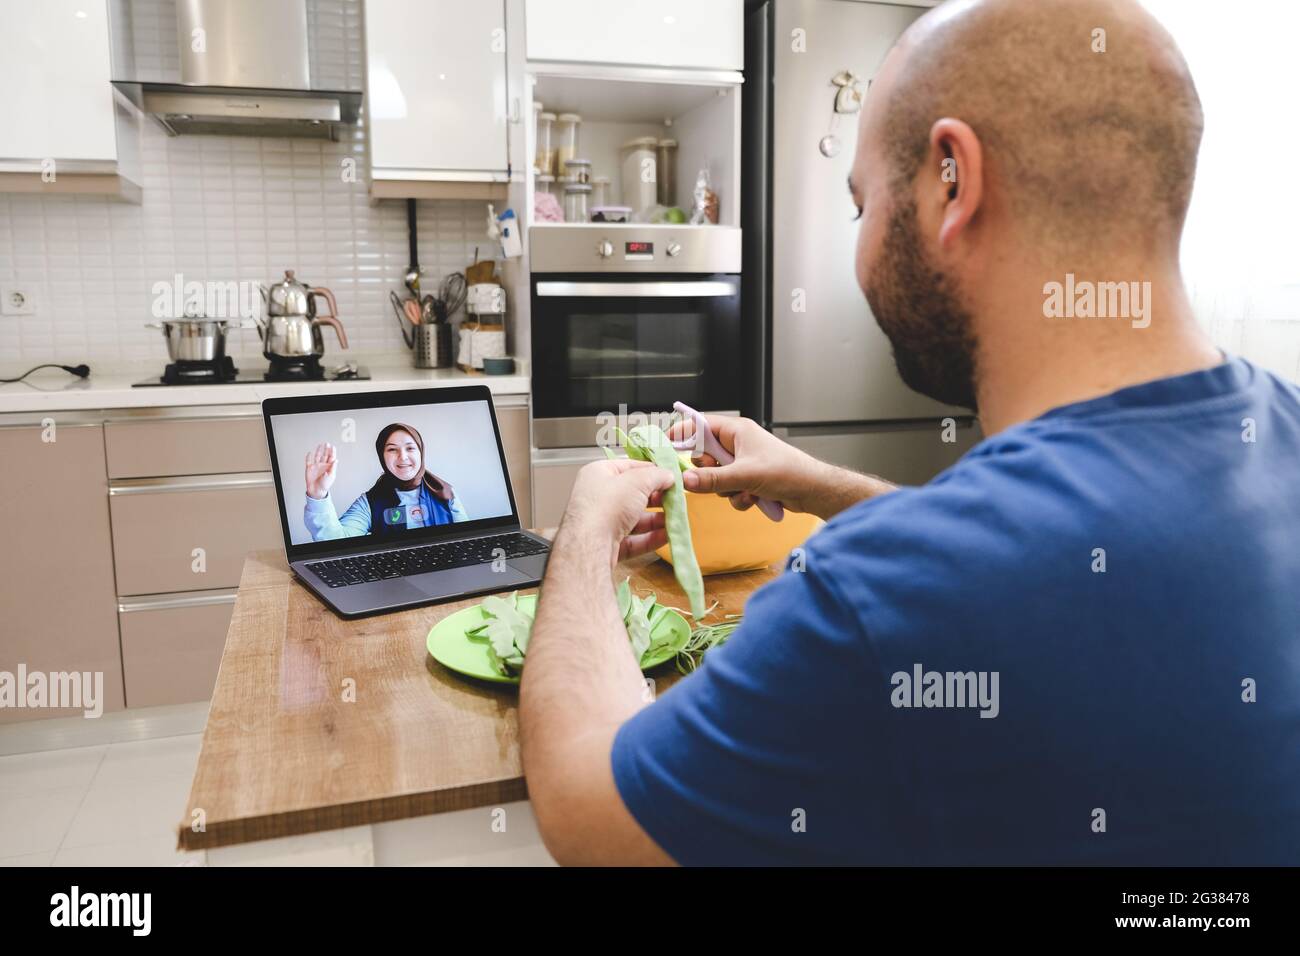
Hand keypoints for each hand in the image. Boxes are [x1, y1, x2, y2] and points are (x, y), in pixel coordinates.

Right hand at [305, 442, 337, 499]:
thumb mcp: (331, 476)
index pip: (331, 457)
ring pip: (317, 456)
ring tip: (320, 445)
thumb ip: (333, 467)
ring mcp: (316, 466)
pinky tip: (309, 453)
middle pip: (325, 455)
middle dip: (326, 449)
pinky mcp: (309, 468)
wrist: (316, 490)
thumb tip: (336, 460)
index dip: (332, 452)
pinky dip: (308, 457)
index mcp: (329, 467)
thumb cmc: (325, 485)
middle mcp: (323, 465)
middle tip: (327, 443)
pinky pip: (308, 461)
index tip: (333, 446)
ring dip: (319, 451)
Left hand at [562, 459, 675, 563]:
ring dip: (656, 520)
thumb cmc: (606, 506)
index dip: (651, 471)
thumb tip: (669, 475)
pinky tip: (666, 536)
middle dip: (656, 498)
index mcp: (598, 474)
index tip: (670, 476)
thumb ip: (656, 475)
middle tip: (675, 500)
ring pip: (634, 519)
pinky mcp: (607, 545)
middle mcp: (597, 497)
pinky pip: (633, 540)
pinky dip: (650, 538)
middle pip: (633, 495)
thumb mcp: (637, 481)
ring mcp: (601, 523)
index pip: (628, 467)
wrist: (589, 546)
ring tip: (674, 520)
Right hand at [666, 414, 893, 518]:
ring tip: (744, 492)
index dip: (683, 433)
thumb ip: (712, 479)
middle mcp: (738, 444)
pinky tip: (753, 500)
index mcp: (737, 431)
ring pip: (716, 477)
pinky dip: (737, 498)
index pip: (701, 425)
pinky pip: (729, 490)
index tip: (666, 444)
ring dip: (726, 489)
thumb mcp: (744, 475)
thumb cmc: (786, 472)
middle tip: (716, 478)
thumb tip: (685, 481)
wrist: (811, 490)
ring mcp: (743, 463)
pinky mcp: (749, 480)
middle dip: (709, 472)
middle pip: (705, 456)